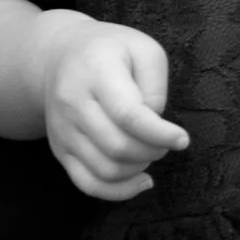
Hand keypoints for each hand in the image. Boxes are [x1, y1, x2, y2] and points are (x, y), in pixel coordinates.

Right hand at [40, 12, 189, 201]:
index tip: (182, 139)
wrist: (57, 56)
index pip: (127, 114)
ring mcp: (62, 129)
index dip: (159, 134)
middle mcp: (72, 102)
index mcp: (95, 70)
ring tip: (151, 152)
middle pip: (117, 146)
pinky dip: (119, 191)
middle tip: (165, 142)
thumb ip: (155, 84)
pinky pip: (88, 184)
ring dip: (138, 169)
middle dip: (152, 151)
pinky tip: (140, 180)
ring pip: (105, 170)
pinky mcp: (59, 150)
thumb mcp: (142, 47)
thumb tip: (154, 125)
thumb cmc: (109, 51)